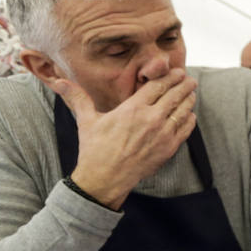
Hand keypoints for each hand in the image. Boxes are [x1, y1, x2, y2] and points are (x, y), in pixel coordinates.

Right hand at [51, 69, 196, 208]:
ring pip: (183, 111)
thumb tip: (59, 82)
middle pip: (174, 95)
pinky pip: (185, 129)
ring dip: (189, 100)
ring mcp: (162, 134)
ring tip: (191, 93)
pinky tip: (189, 114)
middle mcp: (151, 119)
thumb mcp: (86, 120)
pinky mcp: (169, 148)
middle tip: (190, 79)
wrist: (105, 178)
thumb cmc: (95, 149)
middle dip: (184, 85)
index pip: (157, 86)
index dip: (170, 77)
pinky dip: (189, 119)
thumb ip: (78, 97)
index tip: (177, 72)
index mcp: (133, 109)